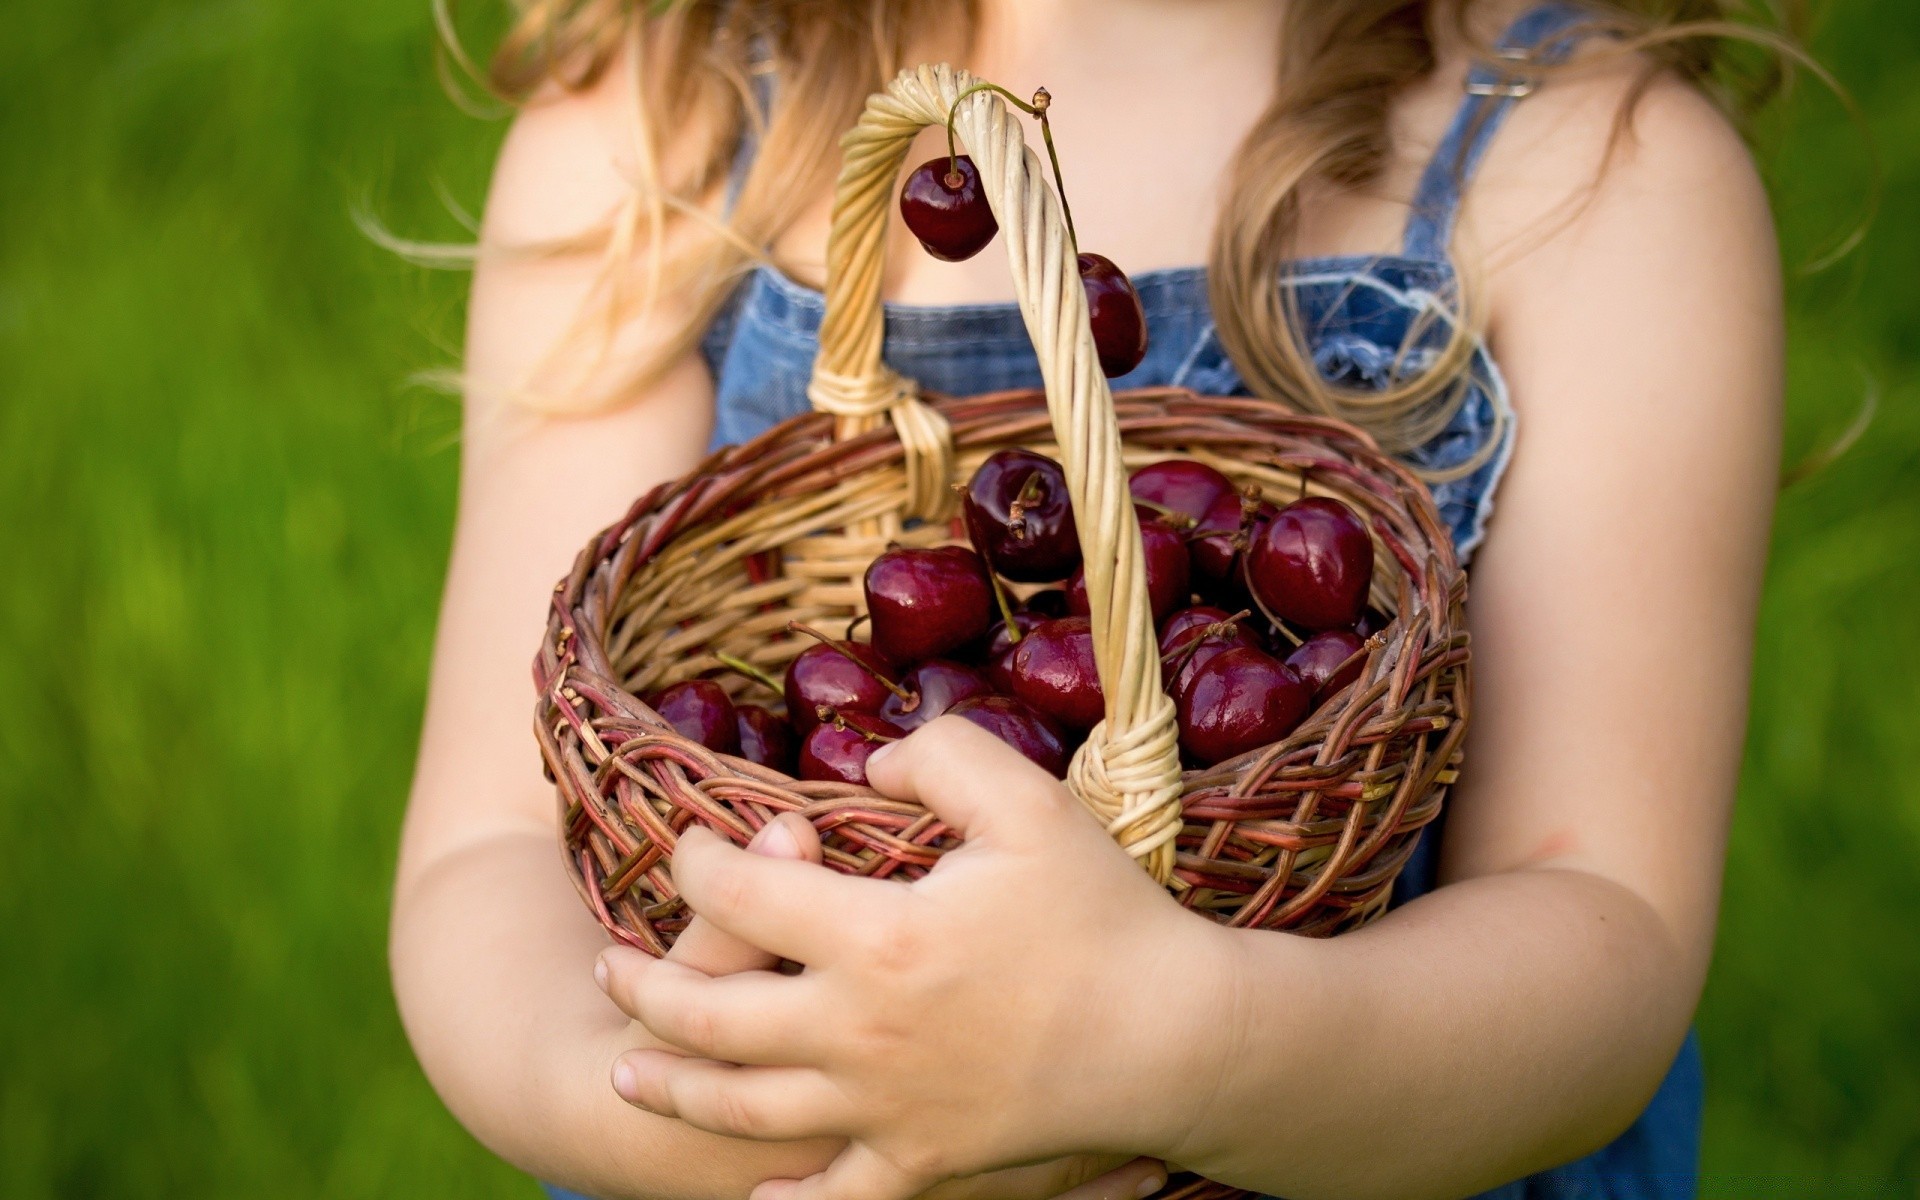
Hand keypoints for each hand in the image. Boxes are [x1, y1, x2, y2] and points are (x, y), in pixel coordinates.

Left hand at [596, 717, 1235, 1199]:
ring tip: (630, 1073)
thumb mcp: (1026, 802)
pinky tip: (752, 1196)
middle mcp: (857, 1034)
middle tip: (608, 972)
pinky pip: (834, 1198)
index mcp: (875, 937)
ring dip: (675, 1090)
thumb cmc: (1103, 916)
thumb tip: (861, 768)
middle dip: (647, 989)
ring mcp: (884, 1110)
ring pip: (745, 1111)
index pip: (741, 893)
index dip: (696, 862)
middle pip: (713, 1016)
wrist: (1175, 1039)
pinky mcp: (923, 1163)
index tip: (689, 847)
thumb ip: (936, 757)